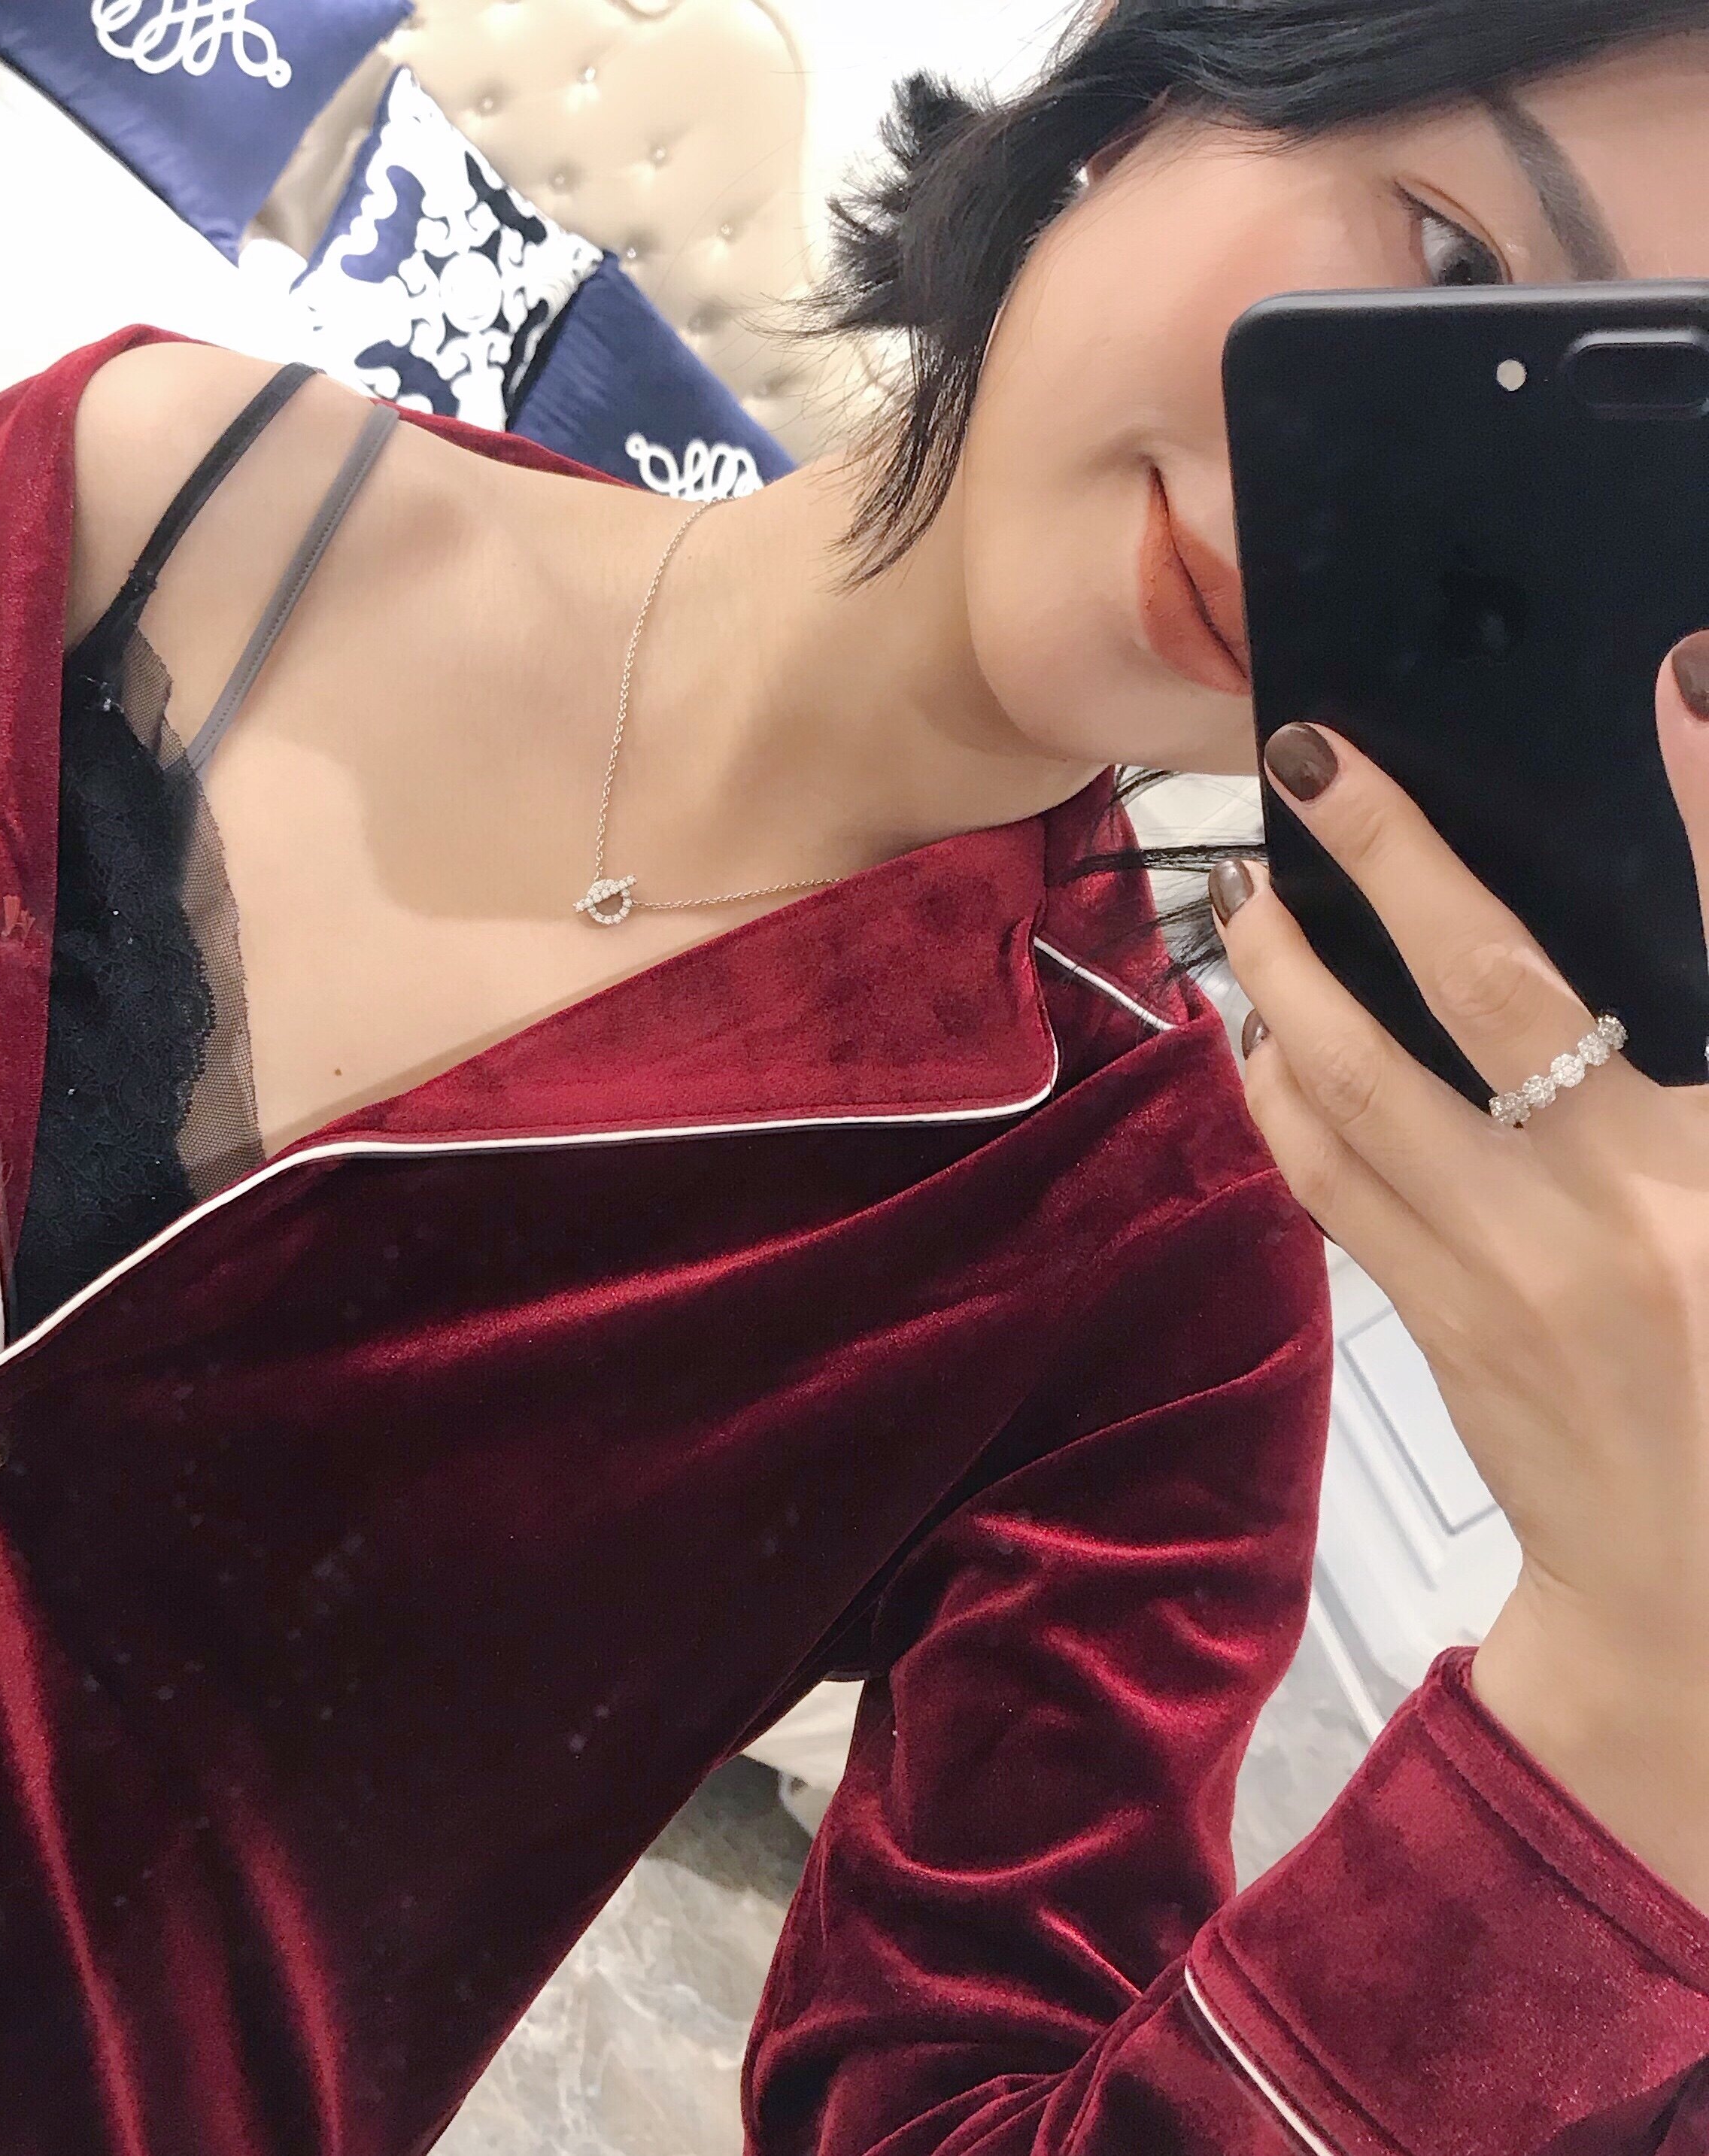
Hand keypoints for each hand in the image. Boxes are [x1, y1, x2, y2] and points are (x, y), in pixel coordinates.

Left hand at [1214, 634, 1708, 1909]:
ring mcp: (1518, 1270)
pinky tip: (1258, 1039)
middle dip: (1398, 862)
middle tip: (1319, 765)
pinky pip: (1331, 1181)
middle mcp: (1637, 1209)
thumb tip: (1649, 962)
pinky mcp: (1439, 1321)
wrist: (1706, 1604)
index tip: (1680, 684)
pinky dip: (1284, 1096)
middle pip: (1492, 992)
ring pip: (1363, 1085)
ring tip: (1253, 904)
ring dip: (1295, 978)